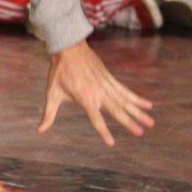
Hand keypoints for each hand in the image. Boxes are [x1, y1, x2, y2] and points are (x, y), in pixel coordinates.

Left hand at [39, 40, 153, 146]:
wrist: (69, 48)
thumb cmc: (59, 72)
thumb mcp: (52, 94)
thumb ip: (49, 114)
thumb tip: (39, 130)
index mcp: (85, 98)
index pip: (96, 118)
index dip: (103, 131)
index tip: (111, 143)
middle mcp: (99, 92)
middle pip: (117, 110)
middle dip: (130, 122)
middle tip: (141, 133)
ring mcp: (106, 84)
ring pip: (125, 101)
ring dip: (138, 111)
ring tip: (151, 122)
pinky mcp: (110, 78)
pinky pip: (125, 90)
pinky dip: (137, 98)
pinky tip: (148, 104)